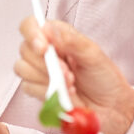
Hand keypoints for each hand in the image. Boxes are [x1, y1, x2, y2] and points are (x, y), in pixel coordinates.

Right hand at [15, 17, 133, 133]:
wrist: (110, 107)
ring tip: (70, 83)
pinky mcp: (39, 90)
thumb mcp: (93, 55)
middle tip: (68, 72)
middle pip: (24, 49)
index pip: (31, 25)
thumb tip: (49, 29)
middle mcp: (46, 52)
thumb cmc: (104, 78)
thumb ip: (71, 41)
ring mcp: (41, 71)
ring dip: (47, 77)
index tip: (44, 48)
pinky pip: (28, 87)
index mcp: (58, 36)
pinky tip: (64, 93)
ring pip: (23, 69)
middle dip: (45, 63)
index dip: (32, 34)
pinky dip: (46, 91)